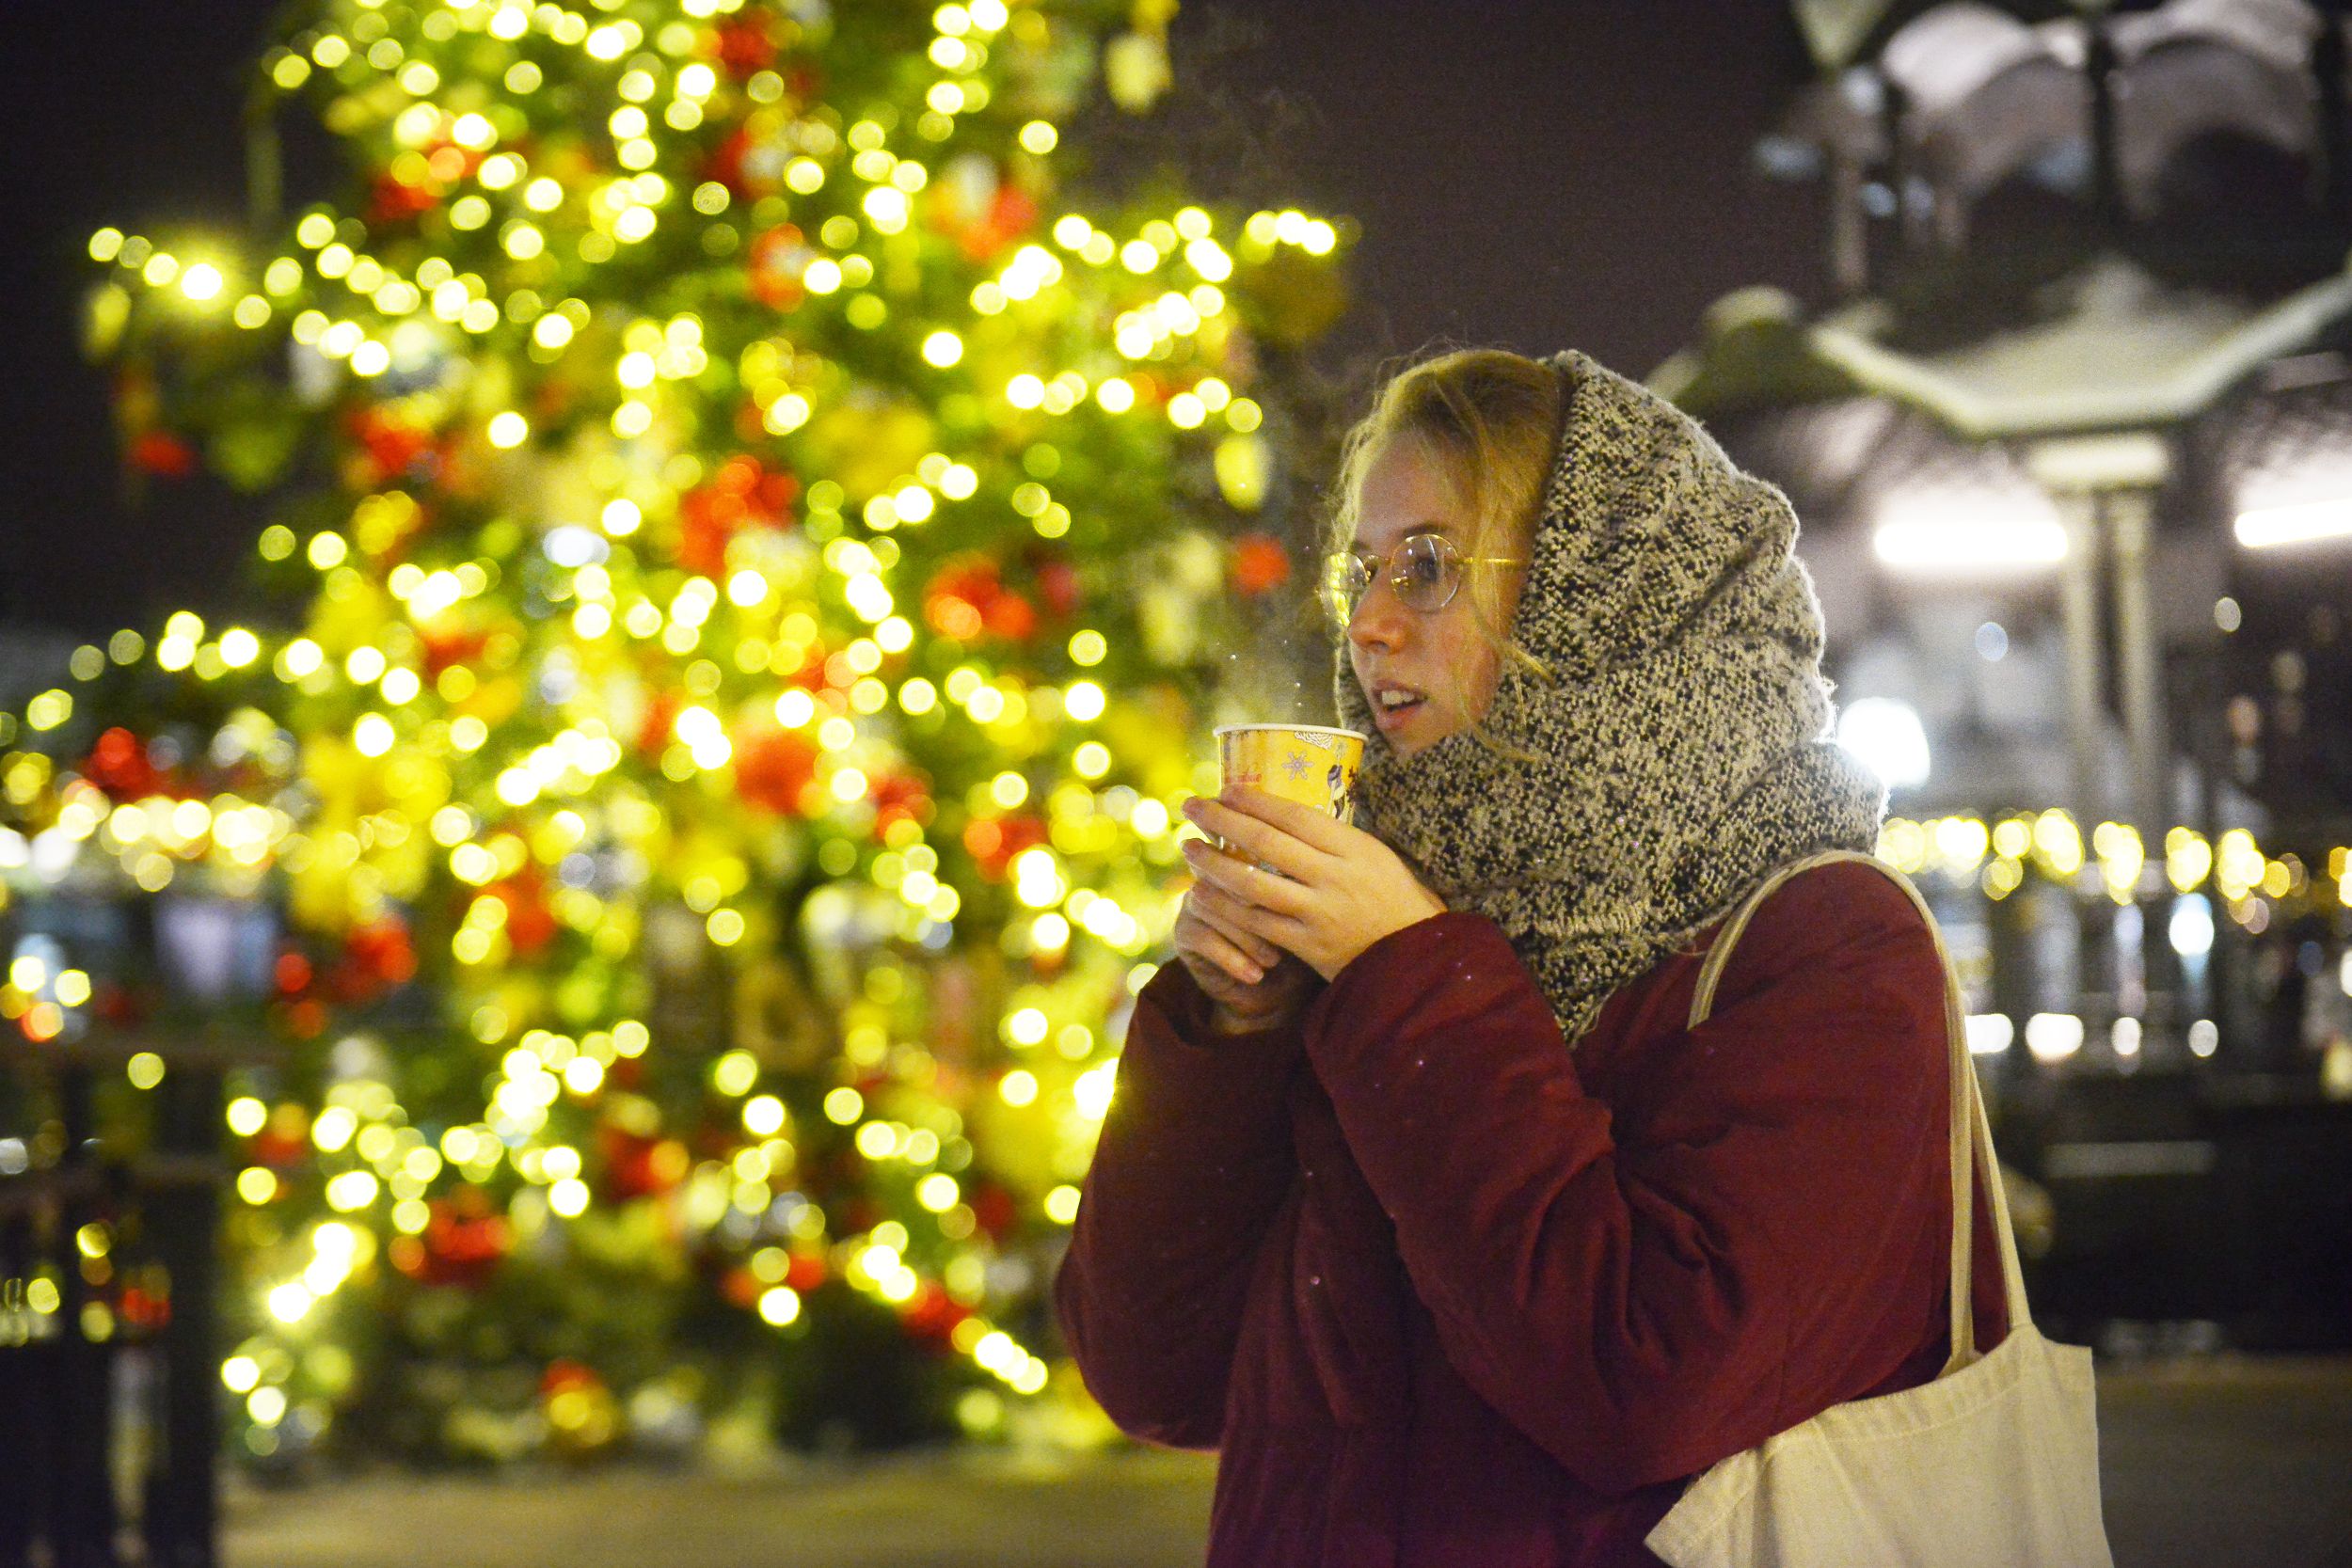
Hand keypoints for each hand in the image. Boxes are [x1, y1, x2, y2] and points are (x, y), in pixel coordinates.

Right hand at [1172, 874, 1319, 1034]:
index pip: (1251, 855)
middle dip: (1260, 908)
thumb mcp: (1303, 915)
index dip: (1269, 877)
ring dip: (1248, 938)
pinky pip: (1203, 937)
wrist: (1273, 990)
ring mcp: (1196, 899)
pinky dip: (1232, 959)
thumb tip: (1302, 878)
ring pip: (1215, 907)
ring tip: (1273, 961)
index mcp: (1246, 858)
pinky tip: (1255, 976)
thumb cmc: (1298, 943)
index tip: (1295, 904)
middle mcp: (1216, 872)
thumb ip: (1297, 889)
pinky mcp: (1183, 930)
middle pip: (1230, 878)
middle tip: (1288, 933)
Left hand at [1177, 786, 1448, 981]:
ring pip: (1252, 883)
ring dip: (1213, 863)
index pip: (1294, 816)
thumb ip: (1334, 838)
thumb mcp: (1375, 857)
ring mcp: (1318, 912)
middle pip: (1266, 842)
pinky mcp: (1306, 945)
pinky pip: (1255, 923)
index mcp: (1354, 848)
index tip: (1226, 789)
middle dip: (1222, 820)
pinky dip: (1224, 906)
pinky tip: (1201, 893)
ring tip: (1188, 847)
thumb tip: (1282, 812)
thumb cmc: (1393, 899)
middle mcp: (1334, 877)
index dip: (1255, 800)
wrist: (1412, 958)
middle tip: (1191, 806)